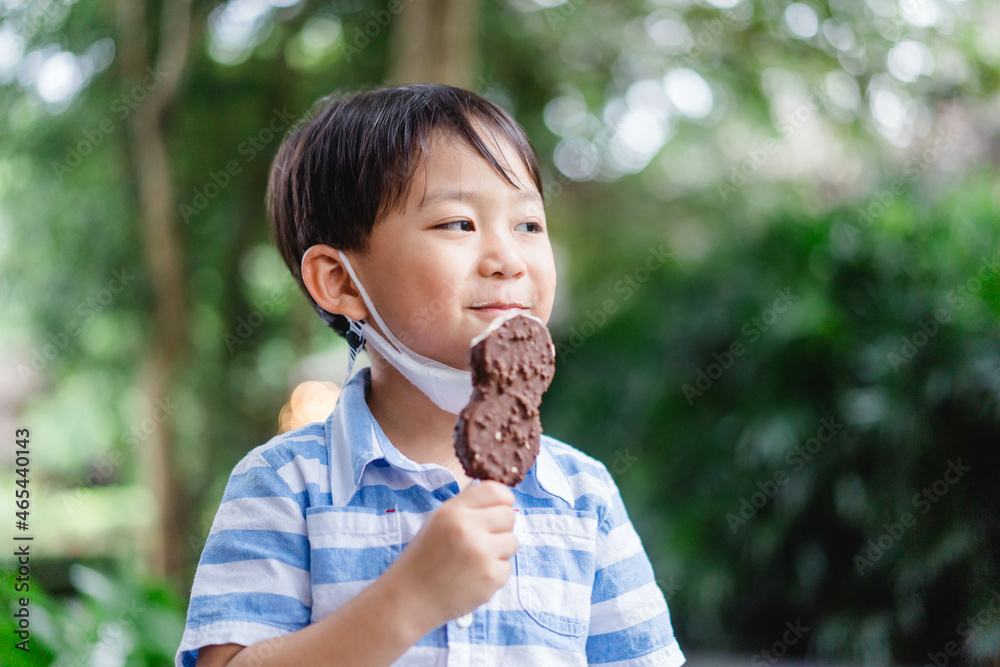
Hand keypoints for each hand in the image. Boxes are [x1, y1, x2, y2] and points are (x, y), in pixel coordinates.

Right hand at [386, 481, 517, 628]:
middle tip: (481, 540)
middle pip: (509, 515)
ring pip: (512, 542)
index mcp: (453, 511)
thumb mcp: (438, 521)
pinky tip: (472, 578)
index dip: (503, 499)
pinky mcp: (491, 577)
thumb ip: (468, 507)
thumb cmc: (425, 558)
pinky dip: (493, 573)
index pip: (496, 490)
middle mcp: (468, 529)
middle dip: (500, 527)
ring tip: (473, 560)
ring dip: (499, 551)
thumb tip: (503, 498)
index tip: (499, 508)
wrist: (409, 599)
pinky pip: (507, 567)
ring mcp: (481, 554)